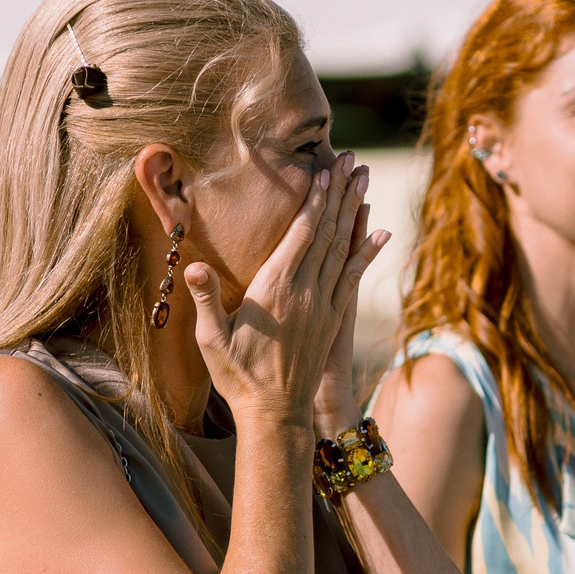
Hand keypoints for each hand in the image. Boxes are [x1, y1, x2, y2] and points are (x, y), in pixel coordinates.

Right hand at [186, 151, 386, 428]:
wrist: (275, 414)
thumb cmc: (237, 376)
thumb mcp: (212, 340)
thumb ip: (206, 299)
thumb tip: (193, 267)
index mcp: (275, 290)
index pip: (301, 235)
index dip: (314, 201)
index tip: (325, 171)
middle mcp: (306, 292)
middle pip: (327, 232)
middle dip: (340, 192)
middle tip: (353, 160)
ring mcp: (324, 305)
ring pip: (343, 247)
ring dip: (354, 211)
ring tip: (364, 179)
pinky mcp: (334, 319)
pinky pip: (354, 276)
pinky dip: (367, 251)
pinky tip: (381, 231)